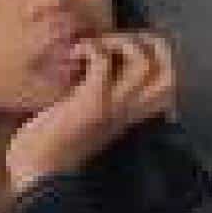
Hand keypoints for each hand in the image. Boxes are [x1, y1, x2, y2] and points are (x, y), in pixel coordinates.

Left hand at [3, 28, 178, 186]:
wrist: (38, 171)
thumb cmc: (57, 141)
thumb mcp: (93, 113)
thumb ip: (108, 91)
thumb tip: (107, 55)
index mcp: (135, 112)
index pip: (173, 79)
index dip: (158, 52)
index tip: (125, 45)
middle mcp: (132, 110)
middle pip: (171, 69)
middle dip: (150, 42)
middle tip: (115, 41)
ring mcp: (114, 107)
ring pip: (145, 61)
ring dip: (119, 40)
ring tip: (94, 45)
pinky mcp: (91, 104)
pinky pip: (103, 62)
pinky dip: (90, 47)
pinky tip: (74, 54)